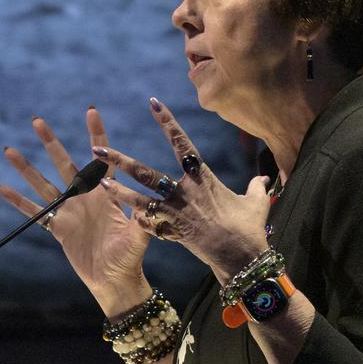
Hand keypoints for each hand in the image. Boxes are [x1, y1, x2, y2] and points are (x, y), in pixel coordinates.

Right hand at [0, 108, 150, 310]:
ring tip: (9, 150)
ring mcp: (68, 211)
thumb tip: (146, 204)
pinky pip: (34, 212)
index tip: (91, 111)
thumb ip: (141, 221)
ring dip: (26, 167)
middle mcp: (84, 197)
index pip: (101, 159)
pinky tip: (2, 188)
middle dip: (51, 142)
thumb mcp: (140, 238)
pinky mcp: (57, 228)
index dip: (96, 135)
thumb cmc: (131, 258)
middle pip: (64, 163)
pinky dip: (17, 201)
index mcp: (106, 194)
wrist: (115, 281)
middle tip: (37, 121)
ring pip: (43, 183)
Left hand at [90, 97, 273, 279]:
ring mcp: (175, 213)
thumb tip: (266, 178)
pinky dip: (138, 220)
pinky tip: (123, 216)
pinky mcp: (172, 233)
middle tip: (96, 148)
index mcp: (202, 178)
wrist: (243, 260)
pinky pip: (149, 224)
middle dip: (120, 160)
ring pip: (140, 198)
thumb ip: (256, 188)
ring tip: (98, 181)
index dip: (168, 122)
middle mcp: (184, 193)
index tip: (153, 103)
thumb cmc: (249, 230)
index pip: (182, 143)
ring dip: (118, 190)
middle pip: (147, 173)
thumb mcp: (255, 203)